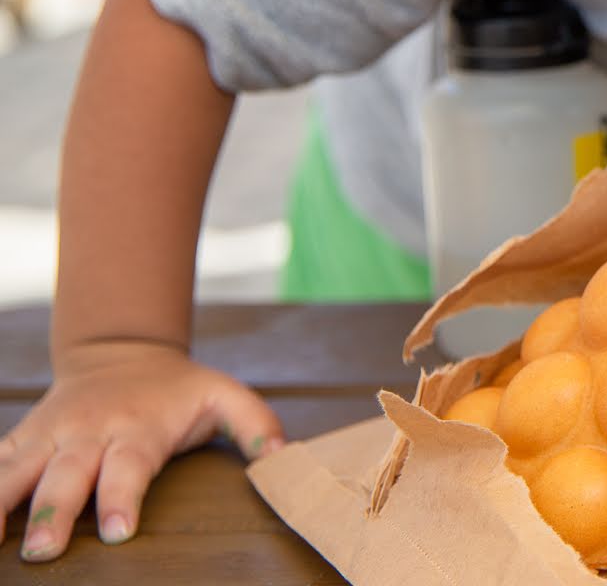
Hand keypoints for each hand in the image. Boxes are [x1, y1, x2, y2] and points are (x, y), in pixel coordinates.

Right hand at [1, 339, 282, 561]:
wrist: (122, 351)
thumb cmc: (179, 388)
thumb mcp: (224, 395)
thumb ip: (256, 423)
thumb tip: (283, 457)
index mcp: (138, 428)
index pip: (130, 467)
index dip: (124, 498)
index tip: (120, 533)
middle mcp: (89, 431)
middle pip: (68, 475)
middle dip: (54, 512)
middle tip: (45, 551)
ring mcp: (52, 434)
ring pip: (19, 469)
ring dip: (2, 503)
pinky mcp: (26, 436)